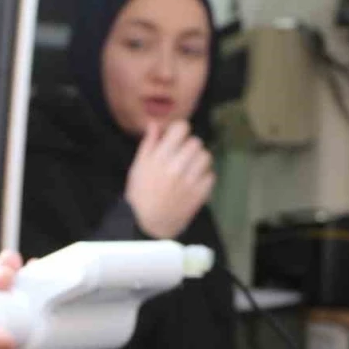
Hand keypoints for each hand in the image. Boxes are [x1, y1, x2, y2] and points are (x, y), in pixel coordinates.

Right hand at [124, 119, 215, 239]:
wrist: (146, 225)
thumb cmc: (139, 195)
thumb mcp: (138, 167)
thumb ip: (148, 144)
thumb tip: (154, 123)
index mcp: (159, 157)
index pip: (181, 129)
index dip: (180, 131)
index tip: (176, 139)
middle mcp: (175, 167)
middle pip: (196, 142)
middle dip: (189, 147)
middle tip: (183, 156)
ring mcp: (189, 181)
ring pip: (206, 157)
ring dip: (199, 160)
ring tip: (191, 168)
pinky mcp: (199, 194)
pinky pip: (211, 176)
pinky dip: (205, 177)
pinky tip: (194, 182)